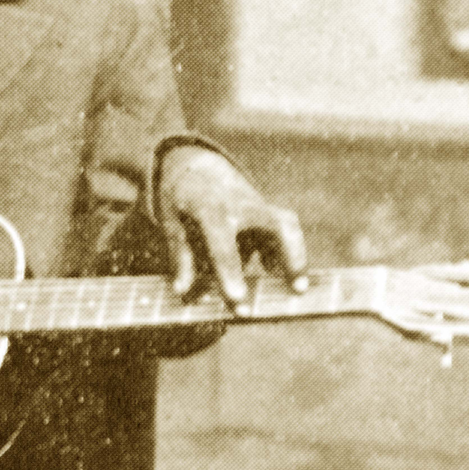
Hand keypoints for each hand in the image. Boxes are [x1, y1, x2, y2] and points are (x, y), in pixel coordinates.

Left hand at [157, 147, 306, 305]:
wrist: (197, 168)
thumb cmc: (181, 200)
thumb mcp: (171, 223)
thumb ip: (180, 257)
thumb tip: (181, 291)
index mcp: (210, 208)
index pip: (223, 245)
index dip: (230, 274)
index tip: (239, 301)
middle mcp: (242, 204)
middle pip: (277, 226)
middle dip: (291, 256)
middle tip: (297, 290)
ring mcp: (259, 206)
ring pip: (288, 226)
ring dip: (296, 256)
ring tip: (296, 288)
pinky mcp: (268, 212)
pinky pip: (285, 232)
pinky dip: (286, 254)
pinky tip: (272, 270)